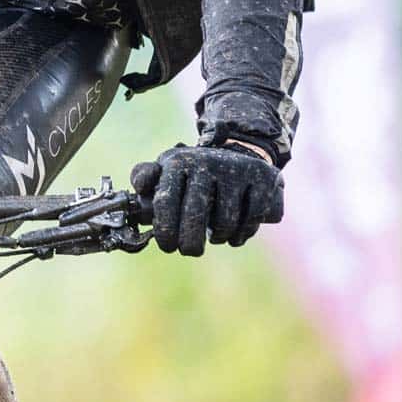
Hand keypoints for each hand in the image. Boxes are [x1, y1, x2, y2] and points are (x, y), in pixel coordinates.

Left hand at [128, 143, 283, 254]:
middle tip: (189, 251)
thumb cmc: (193, 171)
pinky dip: (242, 233)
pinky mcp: (262, 179)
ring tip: (213, 237)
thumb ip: (145, 177)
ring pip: (225, 219)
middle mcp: (206, 163)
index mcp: (178, 162)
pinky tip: (233, 236)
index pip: (166, 200)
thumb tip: (139, 189)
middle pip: (195, 212)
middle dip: (190, 241)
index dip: (165, 229)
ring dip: (218, 237)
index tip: (167, 247)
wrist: (239, 150)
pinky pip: (252, 217)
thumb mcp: (167, 168)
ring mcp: (236, 170)